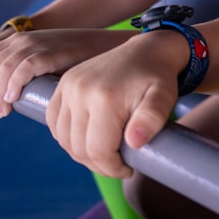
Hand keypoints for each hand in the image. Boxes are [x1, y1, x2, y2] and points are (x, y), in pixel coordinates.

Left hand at [0, 28, 132, 117]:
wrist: (103, 46)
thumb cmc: (72, 56)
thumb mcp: (37, 54)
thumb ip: (7, 57)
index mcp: (17, 40)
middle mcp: (22, 40)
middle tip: (0, 112)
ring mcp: (34, 45)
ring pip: (1, 70)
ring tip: (5, 111)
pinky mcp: (47, 53)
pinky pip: (21, 70)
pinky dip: (13, 85)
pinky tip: (14, 99)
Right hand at [46, 31, 185, 177]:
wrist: (146, 49)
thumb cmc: (158, 77)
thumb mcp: (164, 96)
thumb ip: (152, 118)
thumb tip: (134, 142)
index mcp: (105, 97)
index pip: (98, 151)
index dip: (113, 168)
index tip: (129, 168)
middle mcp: (80, 91)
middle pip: (79, 149)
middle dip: (99, 164)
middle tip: (119, 163)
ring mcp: (67, 86)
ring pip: (64, 139)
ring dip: (82, 153)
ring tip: (106, 152)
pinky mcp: (62, 84)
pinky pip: (54, 123)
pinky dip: (67, 137)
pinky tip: (88, 138)